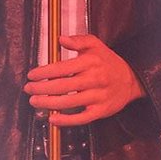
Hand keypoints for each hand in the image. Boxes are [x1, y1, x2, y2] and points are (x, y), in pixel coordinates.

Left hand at [24, 34, 145, 125]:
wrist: (131, 79)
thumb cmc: (109, 62)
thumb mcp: (96, 45)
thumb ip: (78, 41)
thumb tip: (60, 39)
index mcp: (91, 62)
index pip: (62, 68)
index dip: (44, 72)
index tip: (32, 75)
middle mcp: (95, 79)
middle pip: (63, 86)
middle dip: (42, 88)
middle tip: (29, 89)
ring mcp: (98, 96)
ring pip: (70, 102)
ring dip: (49, 103)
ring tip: (35, 101)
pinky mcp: (101, 110)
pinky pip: (82, 118)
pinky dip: (66, 120)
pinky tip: (53, 118)